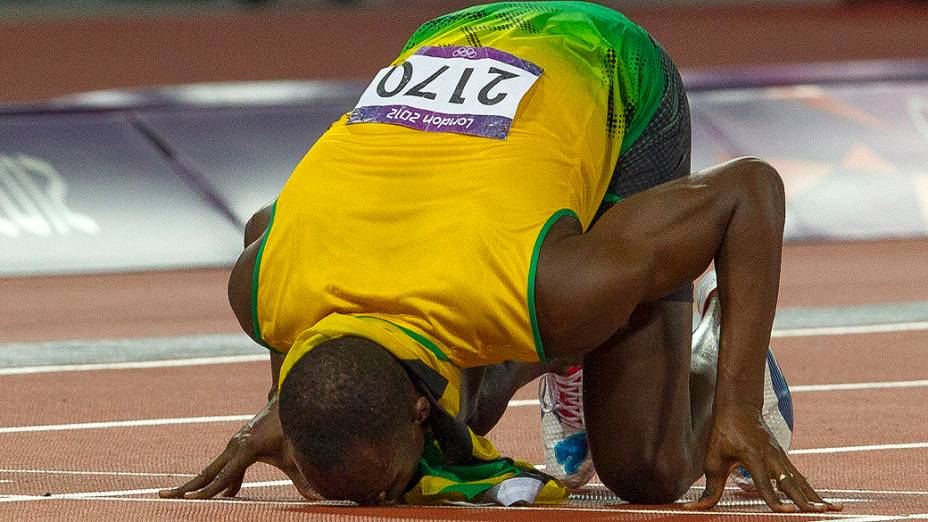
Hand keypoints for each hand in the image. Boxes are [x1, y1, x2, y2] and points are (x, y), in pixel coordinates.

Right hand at [158, 396, 320, 499]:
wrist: (286, 401)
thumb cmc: (292, 427)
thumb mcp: (298, 454)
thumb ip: (304, 478)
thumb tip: (319, 498)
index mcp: (247, 449)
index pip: (224, 476)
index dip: (209, 491)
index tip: (192, 501)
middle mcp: (234, 446)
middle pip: (207, 472)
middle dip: (186, 487)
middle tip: (163, 497)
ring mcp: (233, 445)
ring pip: (210, 469)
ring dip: (194, 484)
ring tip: (174, 496)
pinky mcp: (237, 446)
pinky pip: (222, 467)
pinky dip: (215, 480)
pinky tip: (225, 495)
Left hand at [685, 404, 841, 512]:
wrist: (739, 406)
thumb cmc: (723, 432)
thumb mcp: (712, 459)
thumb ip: (709, 488)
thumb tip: (694, 508)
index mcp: (753, 456)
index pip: (764, 483)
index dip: (773, 499)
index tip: (784, 512)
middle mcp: (772, 456)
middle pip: (790, 482)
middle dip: (804, 500)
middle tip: (819, 514)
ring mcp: (781, 456)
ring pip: (801, 480)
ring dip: (816, 497)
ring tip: (833, 511)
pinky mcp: (784, 458)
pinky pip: (800, 477)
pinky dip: (812, 490)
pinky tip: (825, 503)